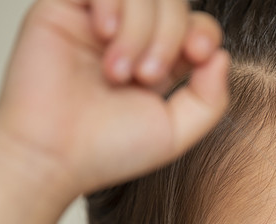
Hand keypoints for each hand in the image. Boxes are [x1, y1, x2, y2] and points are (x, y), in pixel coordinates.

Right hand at [0, 0, 228, 223]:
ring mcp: (98, 19)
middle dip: (170, 34)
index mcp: (160, 60)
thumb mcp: (176, 131)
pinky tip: (102, 36)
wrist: (53, 156)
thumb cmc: (107, 150)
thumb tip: (222, 56)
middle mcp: (131, 36)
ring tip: (119, 71)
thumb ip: (210, 98)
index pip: (196, 24)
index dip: (205, 31)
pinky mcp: (62, 6)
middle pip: (172, 2)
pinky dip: (112, 4)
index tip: (199, 55)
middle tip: (148, 76)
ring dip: (140, 28)